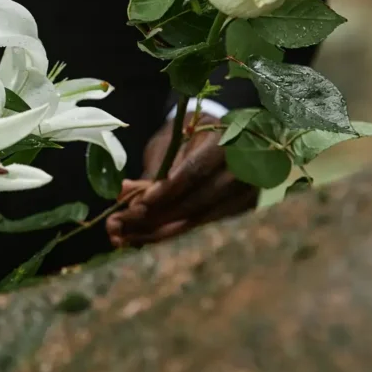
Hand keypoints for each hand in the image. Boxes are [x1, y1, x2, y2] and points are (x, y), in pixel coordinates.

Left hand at [106, 112, 257, 246]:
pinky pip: (204, 225)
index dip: (166, 190)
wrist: (224, 137)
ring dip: (162, 231)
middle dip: (158, 216)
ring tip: (129, 236)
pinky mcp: (243, 208)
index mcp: (225, 139)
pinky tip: (149, 237)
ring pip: (200, 218)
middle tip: (125, 226)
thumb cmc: (191, 135)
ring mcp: (247, 191)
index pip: (195, 170)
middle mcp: (243, 167)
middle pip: (199, 200)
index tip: (139, 204)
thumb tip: (126, 192)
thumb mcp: (170, 141)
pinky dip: (175, 232)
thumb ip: (154, 167)